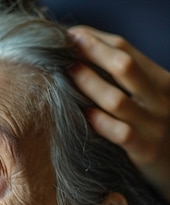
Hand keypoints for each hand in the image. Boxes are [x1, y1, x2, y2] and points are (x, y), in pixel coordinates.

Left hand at [68, 25, 169, 200]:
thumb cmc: (154, 127)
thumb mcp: (148, 98)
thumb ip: (124, 79)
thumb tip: (81, 54)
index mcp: (160, 80)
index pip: (126, 49)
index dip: (95, 39)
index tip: (70, 35)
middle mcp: (160, 98)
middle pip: (123, 67)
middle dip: (92, 52)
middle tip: (64, 47)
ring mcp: (154, 125)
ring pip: (117, 100)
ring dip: (89, 84)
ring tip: (67, 74)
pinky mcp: (147, 150)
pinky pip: (121, 133)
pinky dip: (99, 122)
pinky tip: (83, 114)